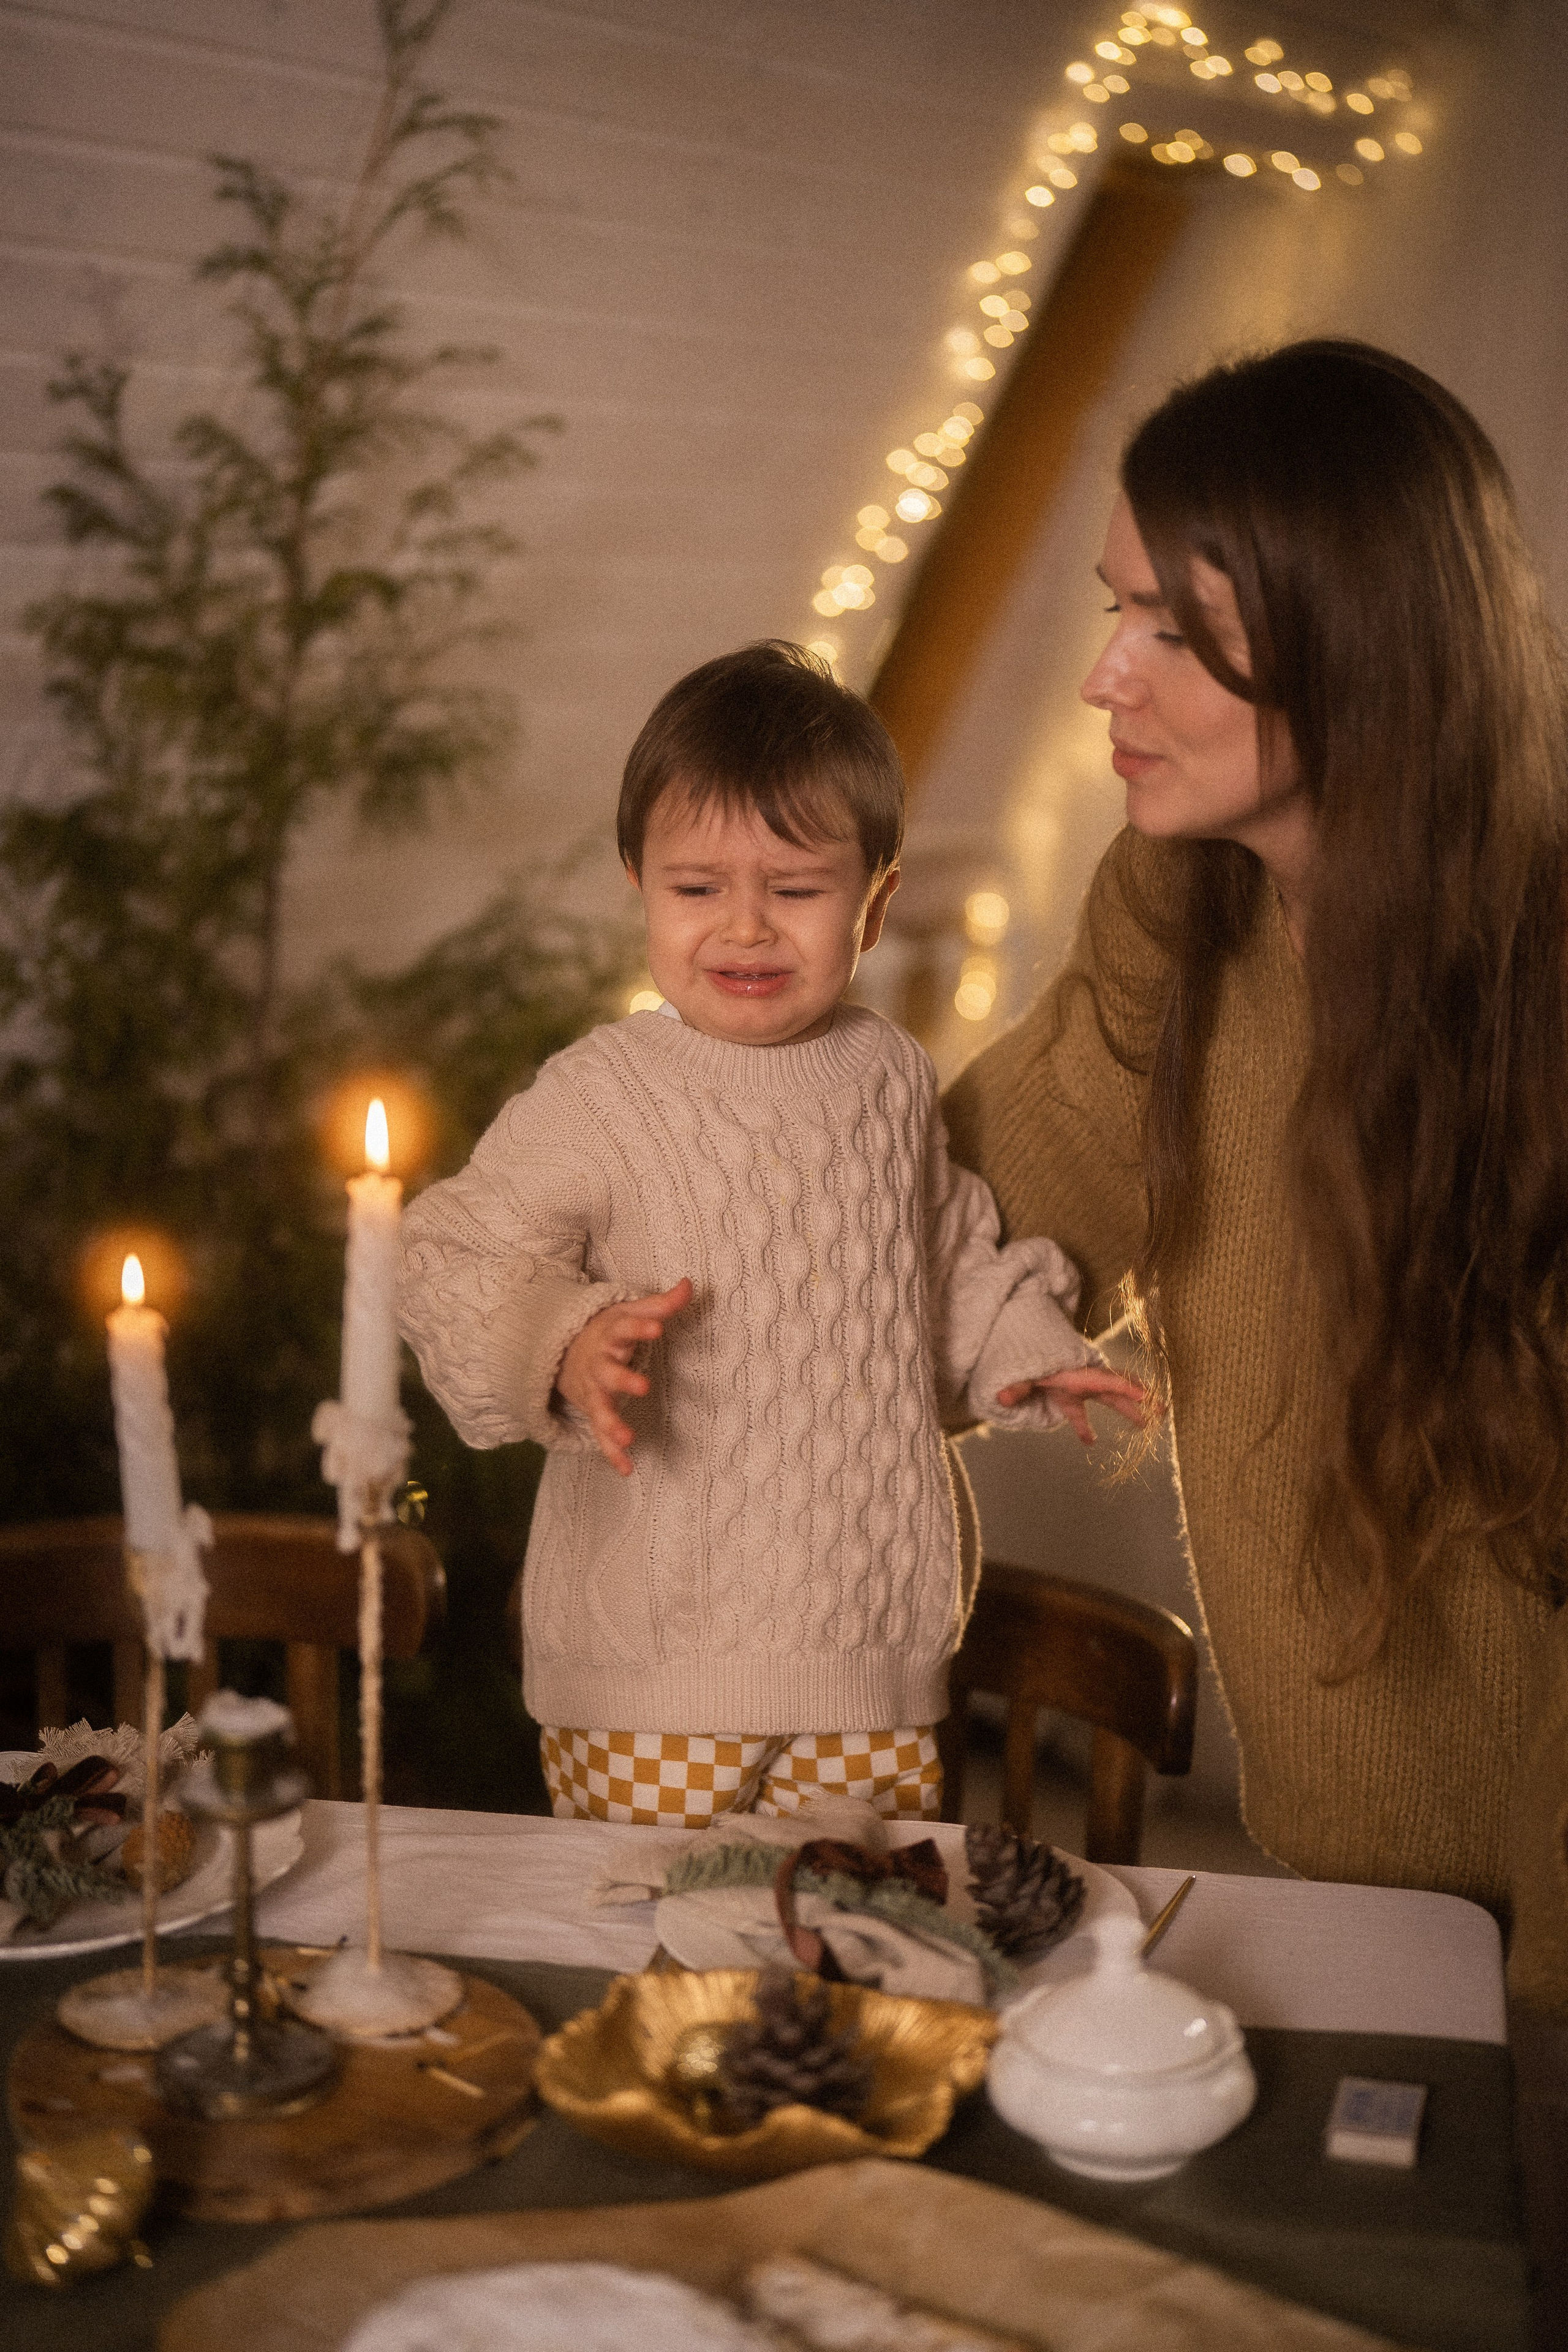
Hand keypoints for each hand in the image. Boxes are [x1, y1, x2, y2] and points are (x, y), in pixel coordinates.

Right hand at [556, 1278, 692, 1475]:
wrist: (565, 1351)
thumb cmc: (608, 1330)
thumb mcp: (630, 1313)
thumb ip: (661, 1304)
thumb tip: (690, 1284)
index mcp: (610, 1336)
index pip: (624, 1328)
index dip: (639, 1328)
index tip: (657, 1327)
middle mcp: (599, 1364)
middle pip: (608, 1372)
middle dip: (623, 1379)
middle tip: (643, 1387)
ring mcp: (594, 1391)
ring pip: (600, 1408)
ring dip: (612, 1423)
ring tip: (628, 1437)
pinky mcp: (594, 1412)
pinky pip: (601, 1435)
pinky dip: (611, 1452)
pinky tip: (626, 1469)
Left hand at [994, 1364, 1160, 1447]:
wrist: (1024, 1348)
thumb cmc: (1027, 1359)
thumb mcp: (1021, 1372)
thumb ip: (1015, 1385)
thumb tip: (1001, 1397)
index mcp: (1078, 1373)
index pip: (1107, 1381)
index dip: (1125, 1388)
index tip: (1144, 1395)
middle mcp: (1084, 1378)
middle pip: (1117, 1390)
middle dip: (1140, 1399)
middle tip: (1162, 1410)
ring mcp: (1080, 1387)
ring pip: (1110, 1399)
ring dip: (1129, 1410)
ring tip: (1150, 1423)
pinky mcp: (1071, 1395)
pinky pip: (1084, 1412)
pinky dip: (1086, 1427)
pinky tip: (1088, 1441)